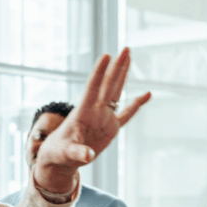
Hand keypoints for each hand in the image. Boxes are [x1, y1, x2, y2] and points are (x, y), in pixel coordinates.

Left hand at [34, 48, 150, 192]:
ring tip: (129, 57)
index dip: (99, 72)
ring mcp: (104, 117)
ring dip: (123, 75)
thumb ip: (79, 152)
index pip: (93, 88)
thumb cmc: (59, 152)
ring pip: (116, 92)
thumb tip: (89, 156)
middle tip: (126, 48)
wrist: (60, 158)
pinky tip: (148, 94)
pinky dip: (137, 105)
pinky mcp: (111, 128)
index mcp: (83, 112)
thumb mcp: (67, 153)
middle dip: (117, 67)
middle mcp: (95, 110)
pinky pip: (127, 114)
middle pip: (108, 85)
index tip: (106, 55)